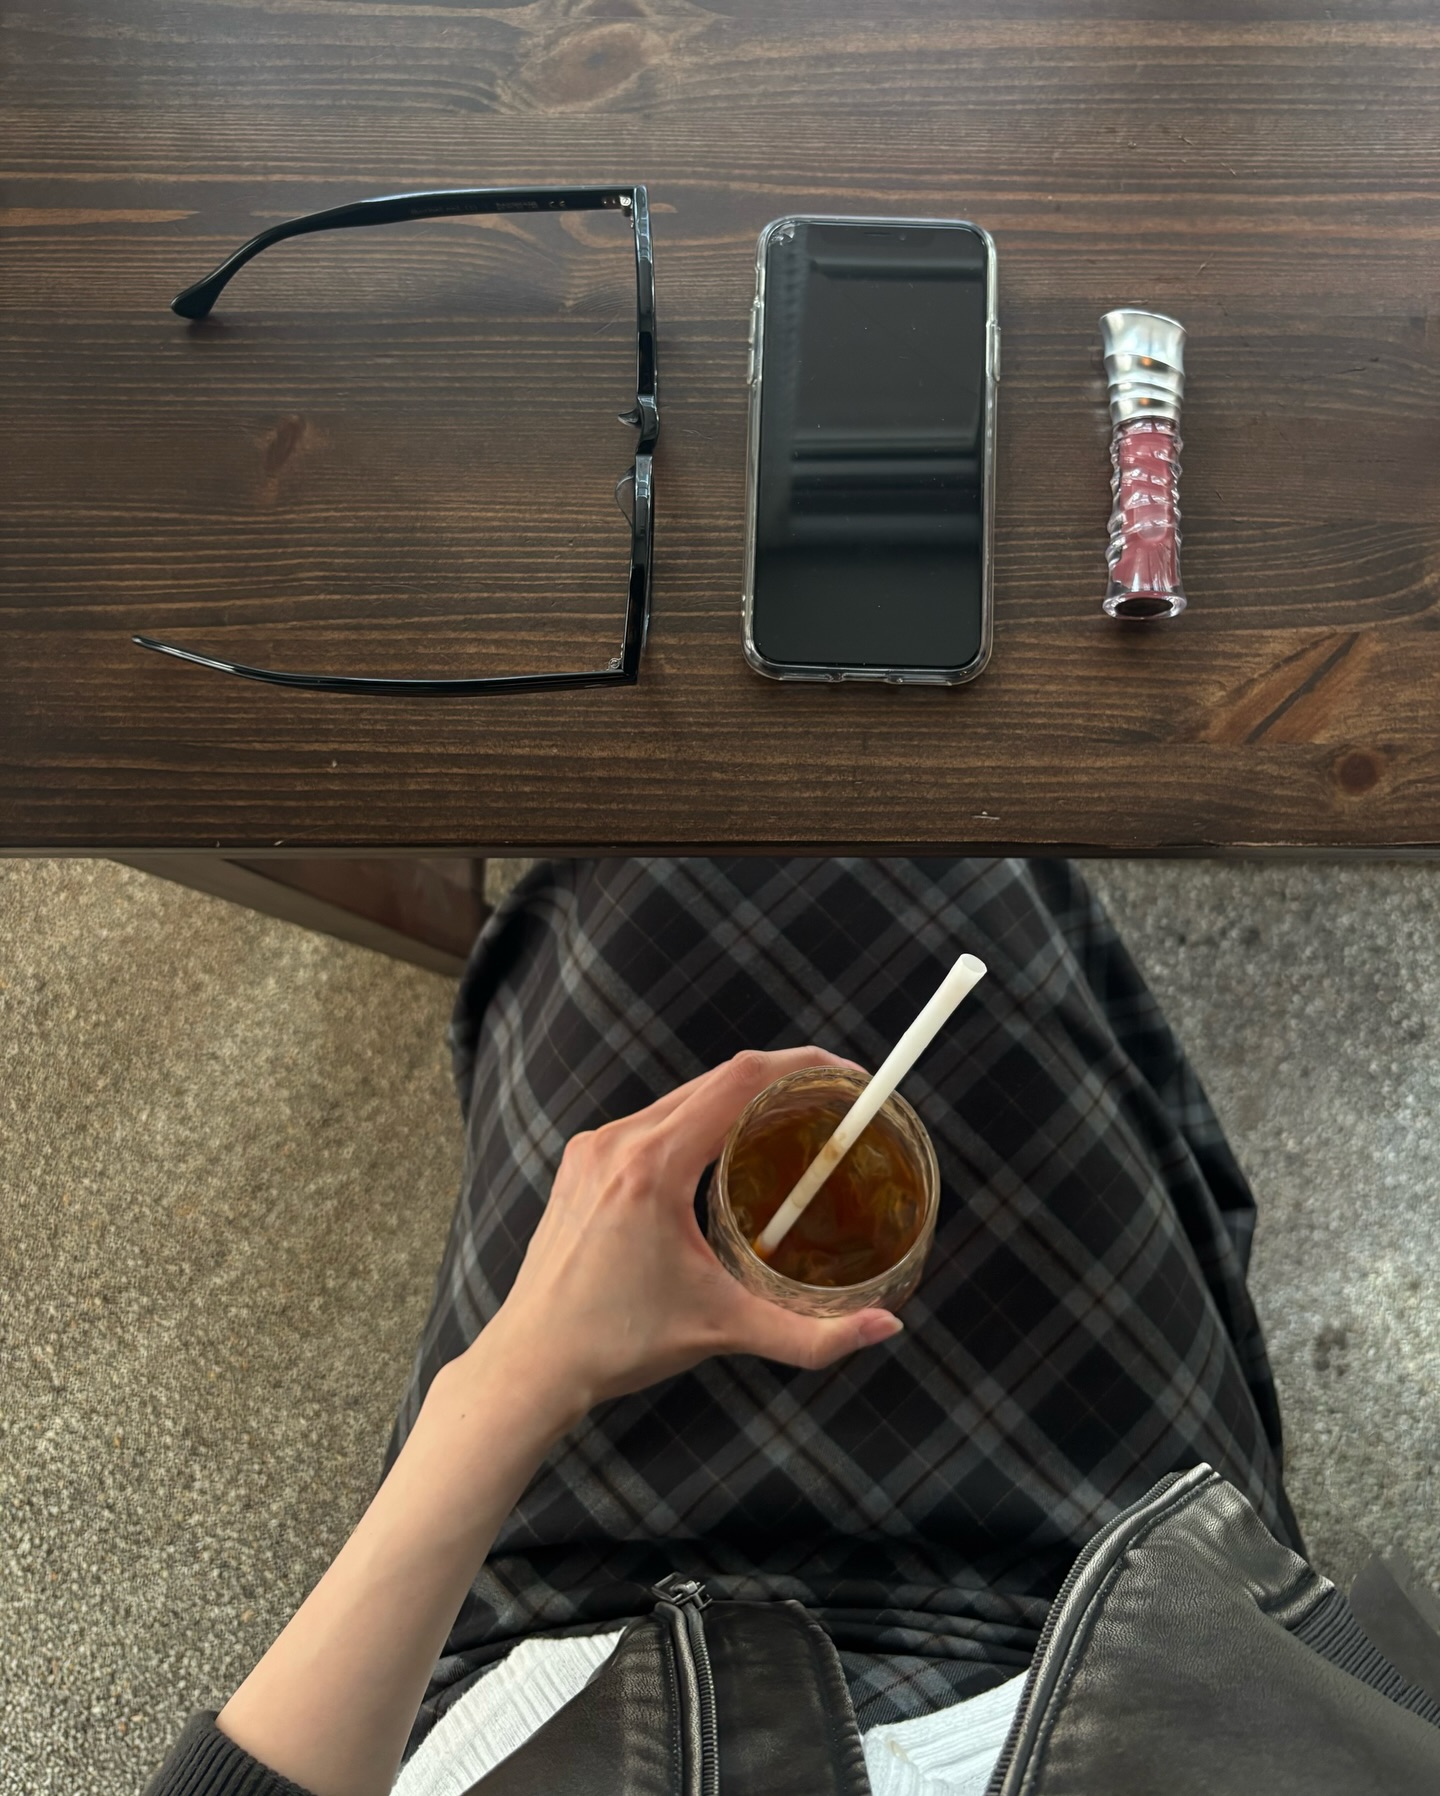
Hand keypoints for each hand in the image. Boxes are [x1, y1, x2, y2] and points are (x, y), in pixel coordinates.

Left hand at [467, 1047, 904, 1428]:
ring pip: (682, 1097)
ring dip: (737, 1099)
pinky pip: (652, 1119)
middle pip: (715, 1081)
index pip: (738, 1082)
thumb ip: (812, 1336)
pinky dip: (698, 1120)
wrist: (531, 1362)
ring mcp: (594, 1147)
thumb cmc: (618, 1344)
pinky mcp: (583, 1161)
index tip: (846, 1074)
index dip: (800, 1066)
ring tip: (789, 1118)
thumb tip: (886, 1327)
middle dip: (780, 1079)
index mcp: (652, 1167)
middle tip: (832, 1098)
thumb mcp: (724, 1330)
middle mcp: (618, 1142)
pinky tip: (727, 1147)